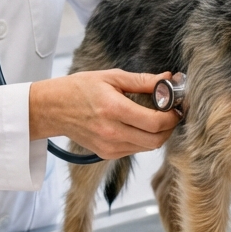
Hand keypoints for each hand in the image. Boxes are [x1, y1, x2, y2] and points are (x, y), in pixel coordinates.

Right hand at [29, 69, 178, 158]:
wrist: (53, 109)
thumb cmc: (80, 88)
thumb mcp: (112, 77)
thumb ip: (143, 80)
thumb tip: (168, 78)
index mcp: (113, 109)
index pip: (154, 123)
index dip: (172, 116)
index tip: (177, 106)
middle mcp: (111, 132)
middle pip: (155, 140)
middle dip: (170, 127)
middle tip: (172, 113)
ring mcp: (109, 146)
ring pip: (147, 147)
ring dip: (158, 134)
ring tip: (158, 117)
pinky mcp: (106, 154)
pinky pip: (135, 149)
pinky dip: (144, 139)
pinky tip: (140, 125)